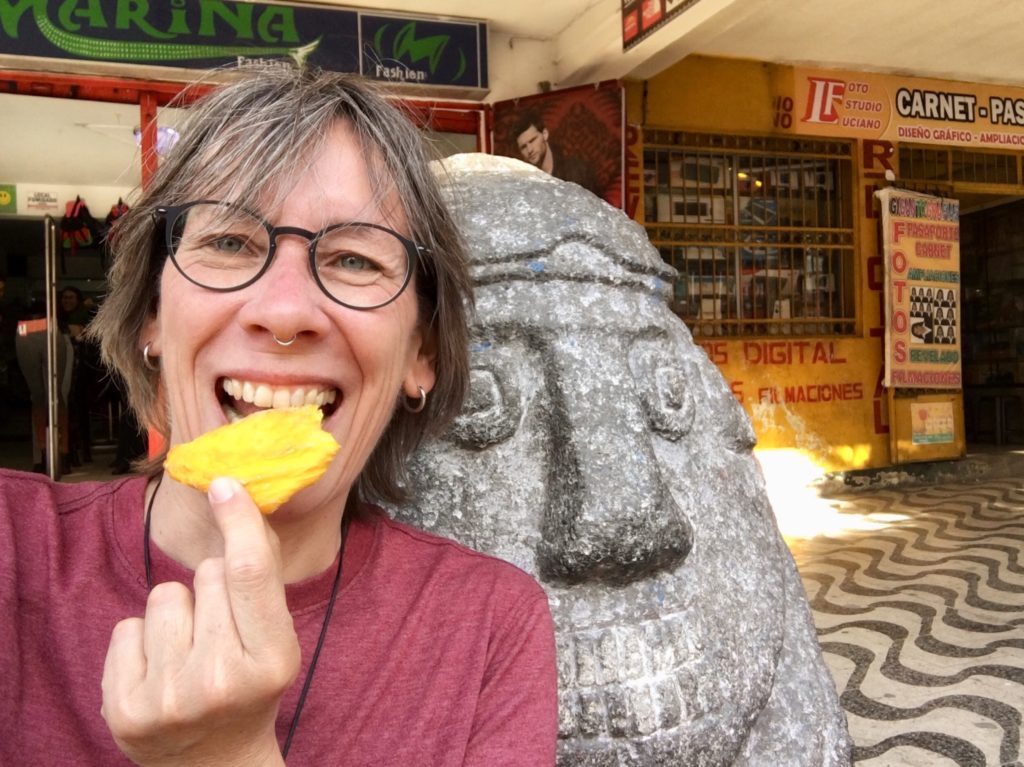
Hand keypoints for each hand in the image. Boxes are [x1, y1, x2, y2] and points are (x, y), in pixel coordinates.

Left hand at [102, 477, 299, 766]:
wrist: (215, 766)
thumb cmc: (252, 689)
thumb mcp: (277, 642)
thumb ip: (261, 581)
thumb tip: (237, 499)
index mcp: (270, 661)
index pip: (248, 574)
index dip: (238, 522)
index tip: (224, 484)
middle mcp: (218, 681)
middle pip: (207, 575)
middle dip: (214, 587)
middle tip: (221, 629)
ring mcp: (167, 698)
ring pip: (163, 596)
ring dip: (177, 613)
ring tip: (188, 650)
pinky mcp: (123, 709)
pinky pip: (126, 626)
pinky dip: (141, 642)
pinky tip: (159, 670)